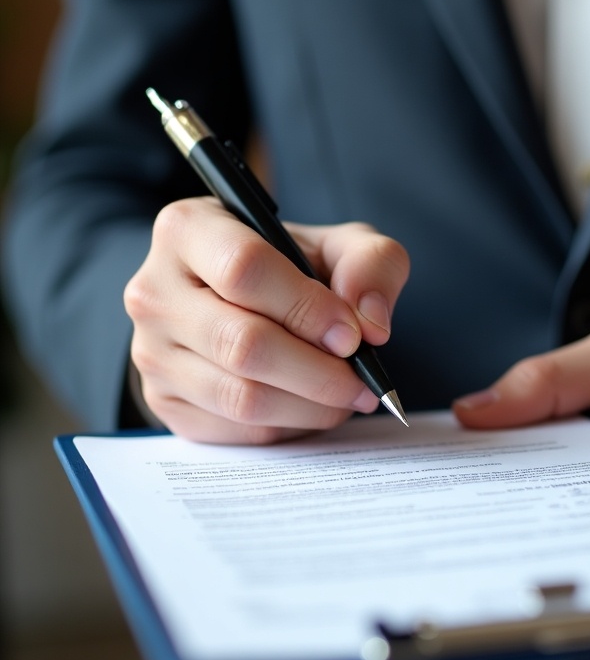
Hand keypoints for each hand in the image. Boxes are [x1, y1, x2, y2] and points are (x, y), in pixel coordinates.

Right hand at [123, 197, 409, 443]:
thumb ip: (371, 264)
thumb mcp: (340, 244)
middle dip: (318, 372)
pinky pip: (233, 430)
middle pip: (242, 343)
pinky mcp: (162, 401)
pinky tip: (312, 408)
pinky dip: (287, 427)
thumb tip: (371, 324)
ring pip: (239, 397)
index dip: (309, 309)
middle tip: (363, 381)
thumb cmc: (292, 264)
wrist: (246, 296)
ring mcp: (149, 351)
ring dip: (309, 407)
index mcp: (188, 229)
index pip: (245, 270)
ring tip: (348, 396)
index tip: (354, 335)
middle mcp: (154, 290)